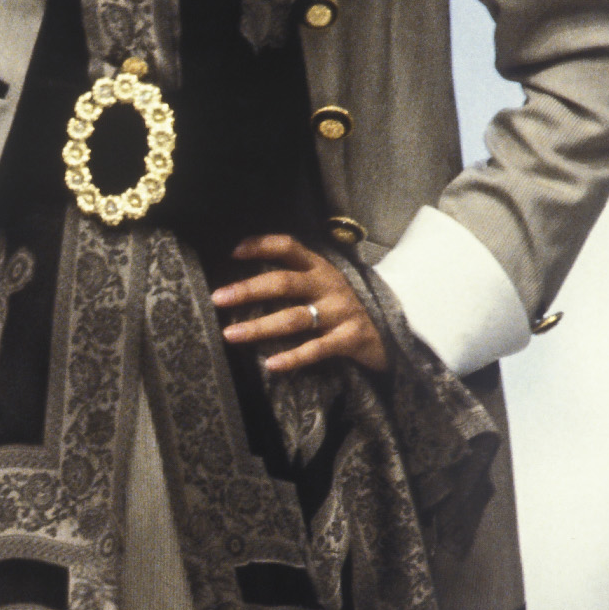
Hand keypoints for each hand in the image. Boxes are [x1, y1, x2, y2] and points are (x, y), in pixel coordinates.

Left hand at [212, 234, 386, 374]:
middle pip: (284, 283)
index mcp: (319, 267)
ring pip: (295, 318)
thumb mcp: (323, 284)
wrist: (390, 331)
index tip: (233, 251)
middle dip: (248, 290)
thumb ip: (295, 277)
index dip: (261, 245)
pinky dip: (293, 357)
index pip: (288, 247)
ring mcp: (341, 311)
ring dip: (260, 326)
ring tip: (230, 334)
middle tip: (218, 298)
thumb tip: (244, 281)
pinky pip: (317, 349)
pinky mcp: (350, 338)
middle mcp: (329, 285)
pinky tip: (271, 364)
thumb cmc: (342, 306)